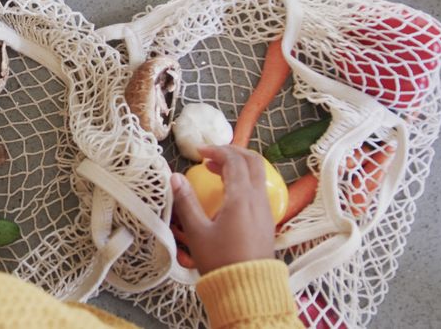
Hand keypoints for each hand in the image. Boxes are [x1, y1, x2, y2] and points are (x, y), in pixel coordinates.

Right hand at [171, 145, 275, 273]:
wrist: (248, 289)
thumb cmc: (220, 261)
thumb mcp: (197, 232)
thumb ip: (186, 202)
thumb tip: (174, 178)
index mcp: (241, 197)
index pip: (234, 160)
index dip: (217, 150)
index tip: (199, 152)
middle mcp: (258, 199)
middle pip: (253, 161)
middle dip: (232, 152)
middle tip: (211, 155)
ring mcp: (265, 210)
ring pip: (258, 175)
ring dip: (239, 166)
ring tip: (216, 171)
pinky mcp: (266, 221)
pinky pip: (258, 189)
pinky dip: (244, 181)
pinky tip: (228, 193)